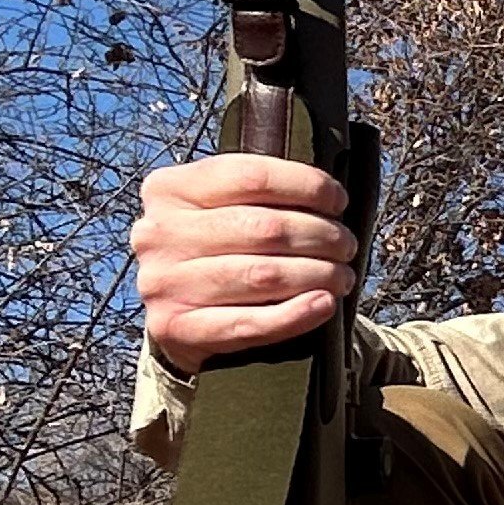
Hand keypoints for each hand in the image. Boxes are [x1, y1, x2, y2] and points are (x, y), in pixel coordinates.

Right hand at [131, 154, 356, 374]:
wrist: (173, 313)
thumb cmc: (213, 250)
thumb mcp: (217, 207)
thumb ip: (258, 193)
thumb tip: (329, 193)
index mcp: (169, 189)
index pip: (251, 176)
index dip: (307, 186)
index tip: (338, 201)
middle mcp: (158, 233)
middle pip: (264, 227)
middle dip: (321, 236)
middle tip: (346, 246)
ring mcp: (163, 283)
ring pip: (262, 275)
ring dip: (318, 274)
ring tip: (341, 276)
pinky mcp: (175, 328)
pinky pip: (249, 323)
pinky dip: (296, 314)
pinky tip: (323, 304)